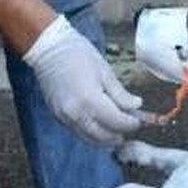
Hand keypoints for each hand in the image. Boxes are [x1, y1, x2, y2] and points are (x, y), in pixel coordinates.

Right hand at [24, 15, 142, 144]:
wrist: (48, 49)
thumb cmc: (77, 54)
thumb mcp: (105, 71)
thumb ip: (120, 93)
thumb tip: (135, 106)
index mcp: (90, 100)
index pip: (117, 122)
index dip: (131, 123)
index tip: (139, 120)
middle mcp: (76, 113)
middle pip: (103, 135)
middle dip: (119, 134)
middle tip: (130, 128)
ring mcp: (64, 116)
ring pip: (89, 139)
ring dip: (105, 138)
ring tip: (117, 132)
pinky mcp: (57, 116)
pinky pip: (78, 132)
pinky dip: (91, 133)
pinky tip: (100, 126)